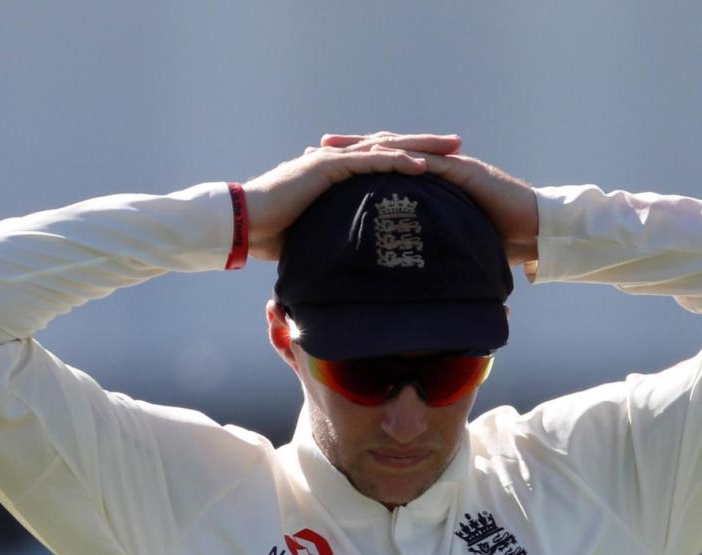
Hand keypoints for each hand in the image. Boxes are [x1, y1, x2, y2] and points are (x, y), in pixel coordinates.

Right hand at [244, 132, 462, 259]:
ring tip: (453, 149)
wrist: (241, 222)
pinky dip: (398, 162)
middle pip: (391, 147)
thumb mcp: (314, 235)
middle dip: (427, 145)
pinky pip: (370, 161)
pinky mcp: (327, 166)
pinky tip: (423, 166)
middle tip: (459, 144)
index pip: (382, 162)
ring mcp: (332, 160)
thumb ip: (334, 236)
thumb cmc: (270, 234)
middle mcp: (337, 160)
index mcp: (336, 173)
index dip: (412, 161)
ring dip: (421, 148)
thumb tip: (349, 262)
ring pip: (387, 148)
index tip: (443, 166)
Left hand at [321, 133, 538, 264]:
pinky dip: (404, 158)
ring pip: (402, 149)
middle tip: (315, 147)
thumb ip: (423, 250)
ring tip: (338, 147)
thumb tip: (395, 275)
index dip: (351, 166)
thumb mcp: (447, 245)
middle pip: (385, 150)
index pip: (384, 167)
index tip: (319, 168)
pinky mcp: (465, 172)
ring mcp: (450, 166)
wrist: (534, 231)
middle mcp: (435, 167)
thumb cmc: (496, 242)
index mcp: (427, 182)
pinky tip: (378, 156)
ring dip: (368, 146)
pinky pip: (429, 162)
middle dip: (349, 148)